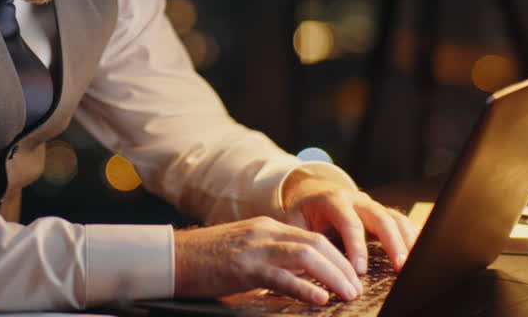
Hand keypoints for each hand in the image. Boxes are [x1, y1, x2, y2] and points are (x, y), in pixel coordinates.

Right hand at [173, 216, 363, 305]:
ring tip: (346, 293)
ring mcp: (254, 248)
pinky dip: (304, 287)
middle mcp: (264, 232)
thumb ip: (273, 260)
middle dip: (342, 266)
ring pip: (306, 256)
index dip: (338, 257)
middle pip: (316, 244)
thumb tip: (304, 279)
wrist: (171, 257)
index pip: (313, 237)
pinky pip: (281, 276)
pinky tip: (319, 299)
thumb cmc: (206, 260)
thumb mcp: (245, 253)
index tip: (352, 276)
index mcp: (266, 228)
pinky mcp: (242, 267)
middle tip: (356, 287)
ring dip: (332, 275)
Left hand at [280, 174, 419, 273]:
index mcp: (333, 200)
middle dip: (391, 242)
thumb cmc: (302, 209)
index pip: (349, 222)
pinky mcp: (381, 212)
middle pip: (380, 217)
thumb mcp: (293, 220)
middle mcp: (356, 200)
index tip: (359, 270)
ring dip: (408, 240)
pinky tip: (421, 252)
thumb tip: (306, 262)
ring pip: (395, 218)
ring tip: (415, 263)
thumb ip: (302, 238)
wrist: (310, 189)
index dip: (356, 246)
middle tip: (399, 267)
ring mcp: (372, 204)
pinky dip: (413, 235)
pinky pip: (401, 221)